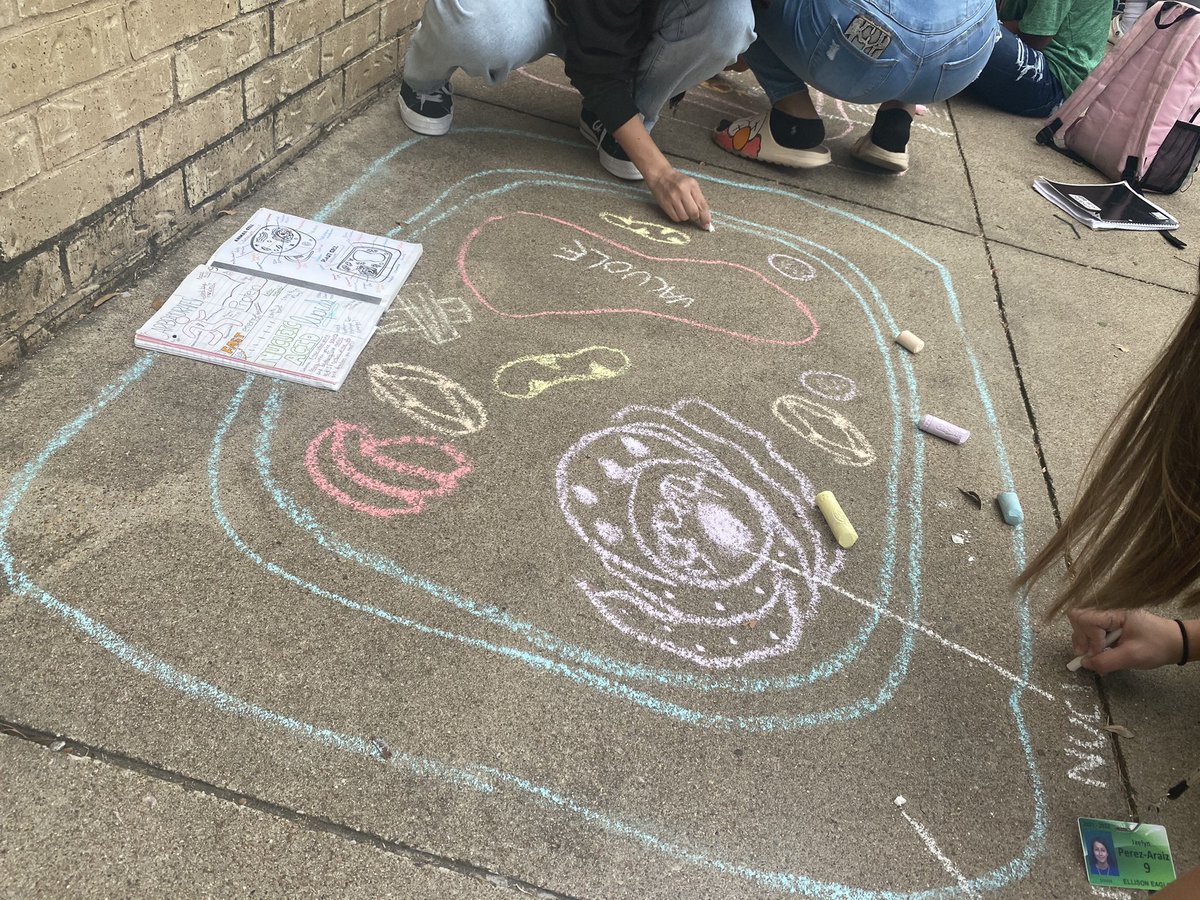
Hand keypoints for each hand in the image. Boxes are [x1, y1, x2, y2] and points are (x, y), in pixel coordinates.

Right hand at [646, 167, 711, 230]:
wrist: (660, 176)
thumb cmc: (678, 181)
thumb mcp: (691, 185)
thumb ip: (698, 199)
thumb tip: (704, 217)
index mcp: (692, 185)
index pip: (702, 205)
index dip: (706, 217)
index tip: (707, 224)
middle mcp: (682, 191)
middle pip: (693, 213)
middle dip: (695, 217)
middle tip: (694, 216)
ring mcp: (672, 198)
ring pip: (684, 217)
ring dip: (686, 217)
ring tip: (683, 209)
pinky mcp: (665, 204)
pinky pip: (675, 218)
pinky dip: (678, 217)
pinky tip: (677, 210)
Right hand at [1068, 608, 1183, 673]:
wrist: (1175, 642)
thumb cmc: (1157, 646)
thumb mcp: (1132, 656)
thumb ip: (1105, 661)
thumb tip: (1084, 663)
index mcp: (1114, 612)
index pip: (1084, 618)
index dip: (1088, 637)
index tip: (1099, 652)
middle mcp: (1108, 610)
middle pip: (1079, 619)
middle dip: (1082, 639)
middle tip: (1091, 656)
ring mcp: (1107, 616)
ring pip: (1081, 624)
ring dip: (1085, 642)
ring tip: (1096, 656)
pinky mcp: (1109, 623)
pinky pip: (1090, 630)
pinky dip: (1091, 643)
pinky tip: (1101, 653)